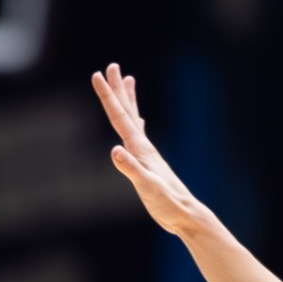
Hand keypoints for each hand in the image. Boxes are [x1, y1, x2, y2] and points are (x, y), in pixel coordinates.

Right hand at [90, 63, 216, 237]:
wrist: (185, 215)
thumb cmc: (167, 203)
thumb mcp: (146, 187)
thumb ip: (131, 168)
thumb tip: (115, 150)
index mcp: (140, 148)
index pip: (120, 116)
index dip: (108, 96)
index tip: (97, 75)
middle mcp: (144, 146)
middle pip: (127, 111)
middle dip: (118, 89)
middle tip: (111, 66)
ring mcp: (147, 153)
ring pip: (134, 119)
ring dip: (129, 100)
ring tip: (128, 80)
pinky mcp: (149, 163)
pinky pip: (139, 136)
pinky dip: (136, 123)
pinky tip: (139, 121)